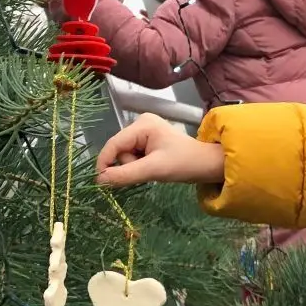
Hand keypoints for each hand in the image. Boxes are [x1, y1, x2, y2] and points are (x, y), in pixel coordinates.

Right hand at [96, 113, 225, 187]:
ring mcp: (144, 132)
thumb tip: (99, 180)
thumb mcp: (153, 170)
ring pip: (125, 155)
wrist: (206, 164)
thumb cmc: (184, 163)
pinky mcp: (148, 141)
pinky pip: (133, 156)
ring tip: (152, 169)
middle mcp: (140, 123)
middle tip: (146, 171)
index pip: (114, 144)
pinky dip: (139, 165)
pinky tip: (152, 167)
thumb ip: (125, 175)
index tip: (100, 182)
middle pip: (119, 149)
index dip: (105, 162)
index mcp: (142, 124)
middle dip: (128, 165)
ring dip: (134, 166)